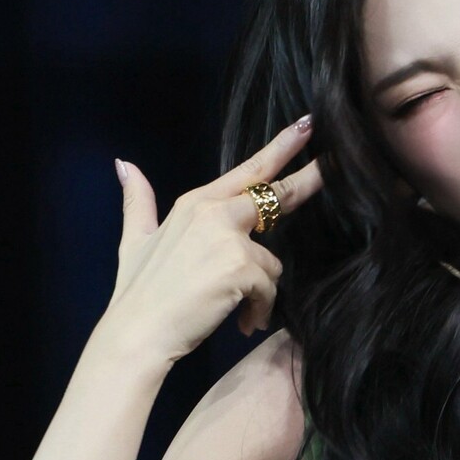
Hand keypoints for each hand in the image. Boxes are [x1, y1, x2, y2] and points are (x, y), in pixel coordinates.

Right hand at [107, 119, 324, 364]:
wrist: (137, 333)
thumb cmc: (137, 293)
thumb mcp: (134, 240)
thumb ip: (138, 201)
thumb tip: (124, 165)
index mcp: (196, 202)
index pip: (247, 170)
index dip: (280, 147)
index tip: (306, 126)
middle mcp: (214, 212)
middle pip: (276, 194)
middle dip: (309, 181)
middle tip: (335, 165)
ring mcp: (228, 237)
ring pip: (271, 262)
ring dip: (260, 291)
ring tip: (238, 312)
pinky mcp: (241, 267)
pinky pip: (269, 289)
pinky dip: (258, 310)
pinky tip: (240, 323)